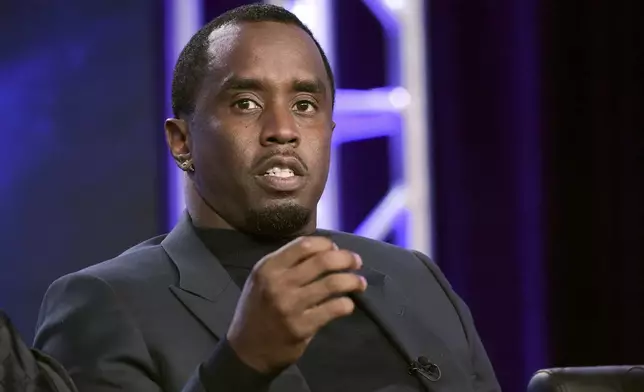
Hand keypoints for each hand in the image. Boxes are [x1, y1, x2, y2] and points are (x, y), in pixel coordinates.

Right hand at [226, 236, 366, 373]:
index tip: (337, 249)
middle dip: (346, 258)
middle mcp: (278, 283)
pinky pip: (333, 309)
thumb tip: (326, 251)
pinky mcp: (301, 327)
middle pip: (323, 260)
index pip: (304, 245)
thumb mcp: (262, 280)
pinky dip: (346, 304)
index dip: (327, 244)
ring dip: (352, 280)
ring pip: (332, 283)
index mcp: (268, 267)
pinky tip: (348, 305)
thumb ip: (287, 264)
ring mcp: (290, 305)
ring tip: (360, 283)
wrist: (246, 351)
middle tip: (357, 262)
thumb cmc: (258, 310)